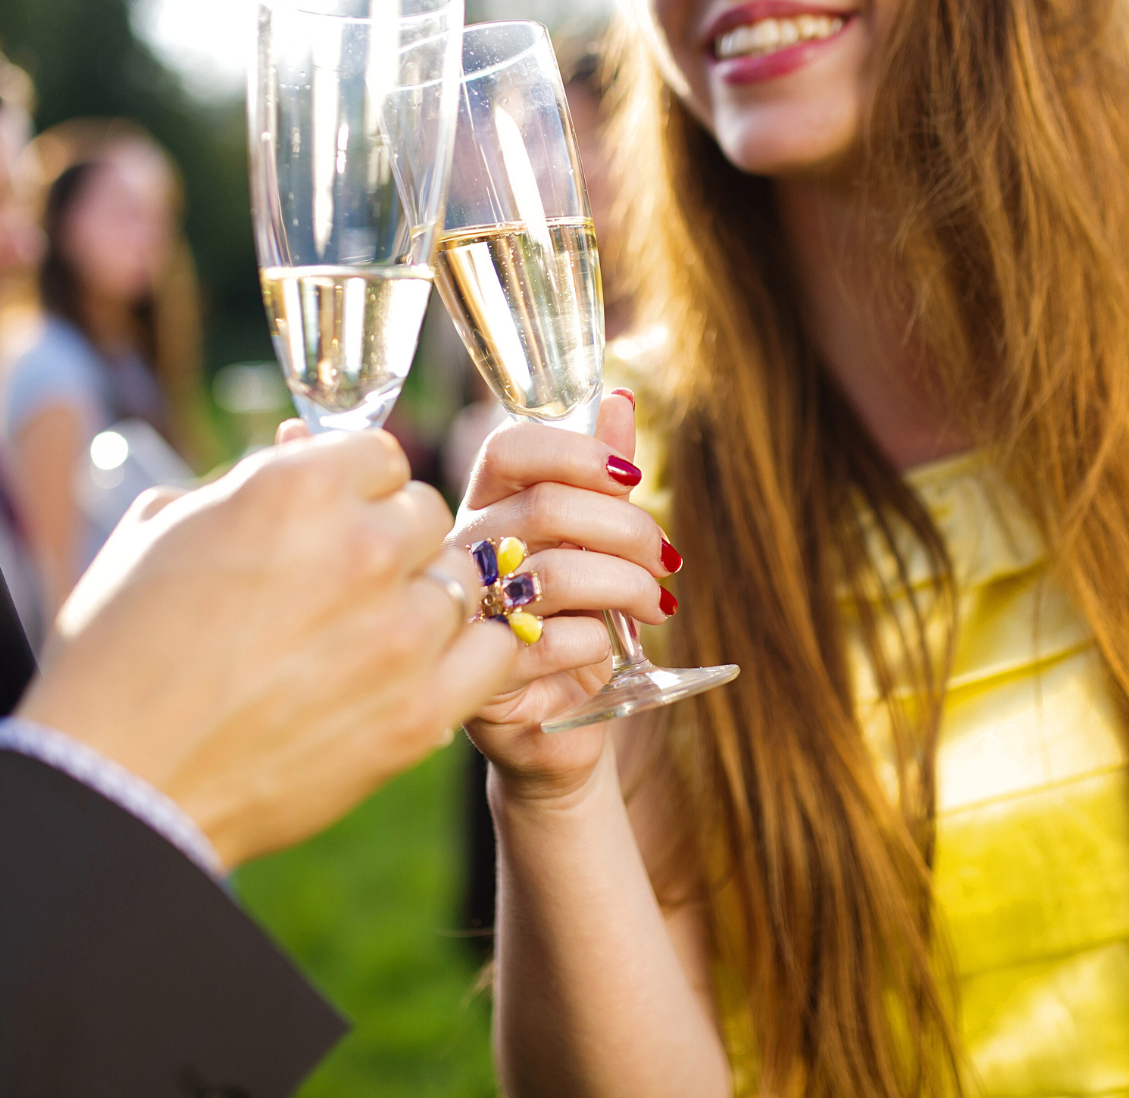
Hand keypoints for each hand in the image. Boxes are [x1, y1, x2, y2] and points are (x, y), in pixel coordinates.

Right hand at [14, 431, 517, 867]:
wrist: (121, 784)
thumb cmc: (119, 656)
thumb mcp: (162, 535)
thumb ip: (239, 486)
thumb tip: (290, 449)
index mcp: (294, 487)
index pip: (381, 456)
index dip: (354, 490)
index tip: (333, 520)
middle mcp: (360, 548)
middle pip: (425, 515)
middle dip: (390, 542)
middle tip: (346, 584)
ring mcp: (399, 633)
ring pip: (460, 582)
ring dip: (423, 600)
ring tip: (370, 636)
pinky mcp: (419, 711)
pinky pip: (493, 652)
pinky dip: (470, 654)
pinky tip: (429, 666)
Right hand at [453, 391, 674, 804]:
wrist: (556, 728)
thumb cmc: (573, 625)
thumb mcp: (592, 545)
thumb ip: (600, 476)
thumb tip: (619, 400)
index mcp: (484, 509)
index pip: (510, 448)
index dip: (577, 452)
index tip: (633, 477)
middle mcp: (462, 556)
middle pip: (545, 507)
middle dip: (627, 528)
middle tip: (666, 559)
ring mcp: (463, 618)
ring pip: (553, 573)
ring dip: (627, 585)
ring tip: (658, 605)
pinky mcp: (482, 680)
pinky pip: (553, 643)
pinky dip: (598, 641)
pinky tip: (608, 650)